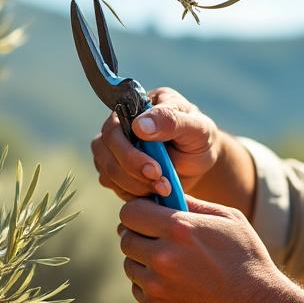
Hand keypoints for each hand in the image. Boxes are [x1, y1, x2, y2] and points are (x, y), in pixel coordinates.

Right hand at [91, 87, 219, 201]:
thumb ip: (170, 120)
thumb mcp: (195, 125)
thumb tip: (139, 126)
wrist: (199, 161)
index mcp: (133, 107)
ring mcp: (112, 150)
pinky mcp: (115, 172)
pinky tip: (156, 192)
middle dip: (133, 172)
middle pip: (104, 153)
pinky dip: (136, 194)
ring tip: (165, 188)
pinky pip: (114, 187)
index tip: (155, 169)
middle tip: (162, 183)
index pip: (113, 129)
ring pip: (108, 173)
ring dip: (136, 186)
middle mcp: (117, 127)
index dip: (129, 153)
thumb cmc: (198, 137)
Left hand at [118, 194, 297, 302]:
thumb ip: (193, 205)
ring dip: (144, 262)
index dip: (138, 211)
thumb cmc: (246, 259)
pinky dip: (151, 285)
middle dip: (140, 236)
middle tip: (159, 240)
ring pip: (130, 265)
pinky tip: (177, 284)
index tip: (148, 215)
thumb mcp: (229, 220)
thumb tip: (165, 195)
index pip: (130, 211)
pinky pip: (138, 288)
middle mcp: (162, 257)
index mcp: (179, 228)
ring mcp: (156, 286)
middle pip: (126, 238)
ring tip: (173, 264)